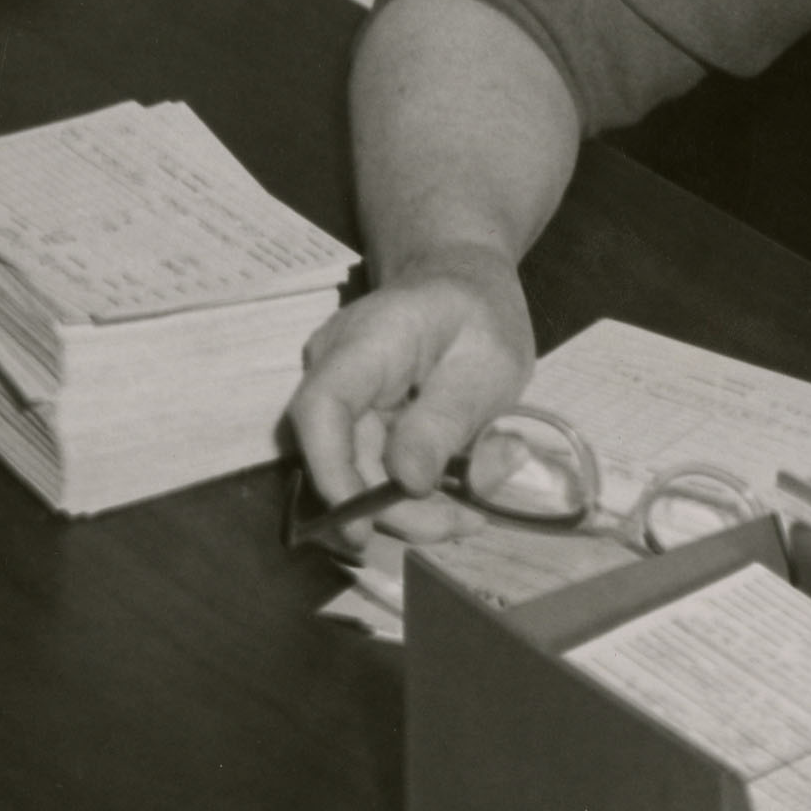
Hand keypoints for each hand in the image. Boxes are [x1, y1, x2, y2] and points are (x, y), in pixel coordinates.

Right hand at [287, 247, 533, 545]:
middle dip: (391, 507)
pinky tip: (455, 498)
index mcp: (368, 339)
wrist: (462, 283)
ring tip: (469, 514)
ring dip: (406, 506)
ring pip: (354, 469)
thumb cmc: (481, 312)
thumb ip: (446, 419)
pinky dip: (408, 490)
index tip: (363, 527)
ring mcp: (339, 393)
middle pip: (339, 454)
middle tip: (460, 525)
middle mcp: (334, 367)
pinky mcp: (352, 417)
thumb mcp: (489, 362)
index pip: (321, 408)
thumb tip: (406, 481)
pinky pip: (369, 464)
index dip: (332, 473)